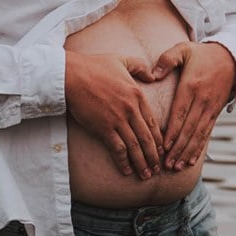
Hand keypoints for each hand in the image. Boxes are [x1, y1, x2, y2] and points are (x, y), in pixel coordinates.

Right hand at [65, 51, 163, 178]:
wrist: (72, 75)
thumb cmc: (94, 66)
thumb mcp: (122, 60)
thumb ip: (140, 67)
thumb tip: (153, 76)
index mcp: (137, 94)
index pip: (153, 122)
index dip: (159, 139)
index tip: (162, 150)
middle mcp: (131, 109)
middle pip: (147, 138)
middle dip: (154, 156)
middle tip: (158, 169)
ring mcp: (118, 120)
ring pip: (135, 147)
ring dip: (142, 163)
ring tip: (146, 175)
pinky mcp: (103, 128)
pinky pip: (118, 149)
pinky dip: (124, 161)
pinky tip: (127, 170)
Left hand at [152, 41, 235, 170]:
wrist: (232, 57)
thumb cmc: (202, 54)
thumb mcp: (183, 49)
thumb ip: (167, 59)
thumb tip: (153, 74)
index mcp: (191, 86)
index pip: (180, 113)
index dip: (172, 131)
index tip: (163, 146)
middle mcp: (202, 100)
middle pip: (188, 129)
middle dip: (178, 148)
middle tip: (166, 164)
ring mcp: (210, 108)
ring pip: (198, 135)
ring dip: (187, 152)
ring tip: (176, 166)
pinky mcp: (216, 113)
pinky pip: (206, 134)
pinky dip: (198, 148)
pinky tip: (190, 160)